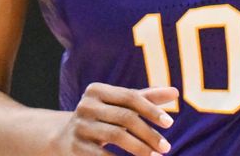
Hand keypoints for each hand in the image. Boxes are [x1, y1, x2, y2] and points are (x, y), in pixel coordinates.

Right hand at [48, 83, 177, 154]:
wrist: (64, 138)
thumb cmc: (102, 118)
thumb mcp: (120, 106)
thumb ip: (146, 98)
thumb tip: (175, 92)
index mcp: (97, 90)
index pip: (130, 97)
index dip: (151, 109)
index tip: (170, 124)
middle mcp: (86, 105)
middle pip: (125, 117)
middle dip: (149, 133)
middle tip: (166, 147)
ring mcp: (80, 126)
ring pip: (116, 135)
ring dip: (140, 148)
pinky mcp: (76, 146)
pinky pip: (103, 155)